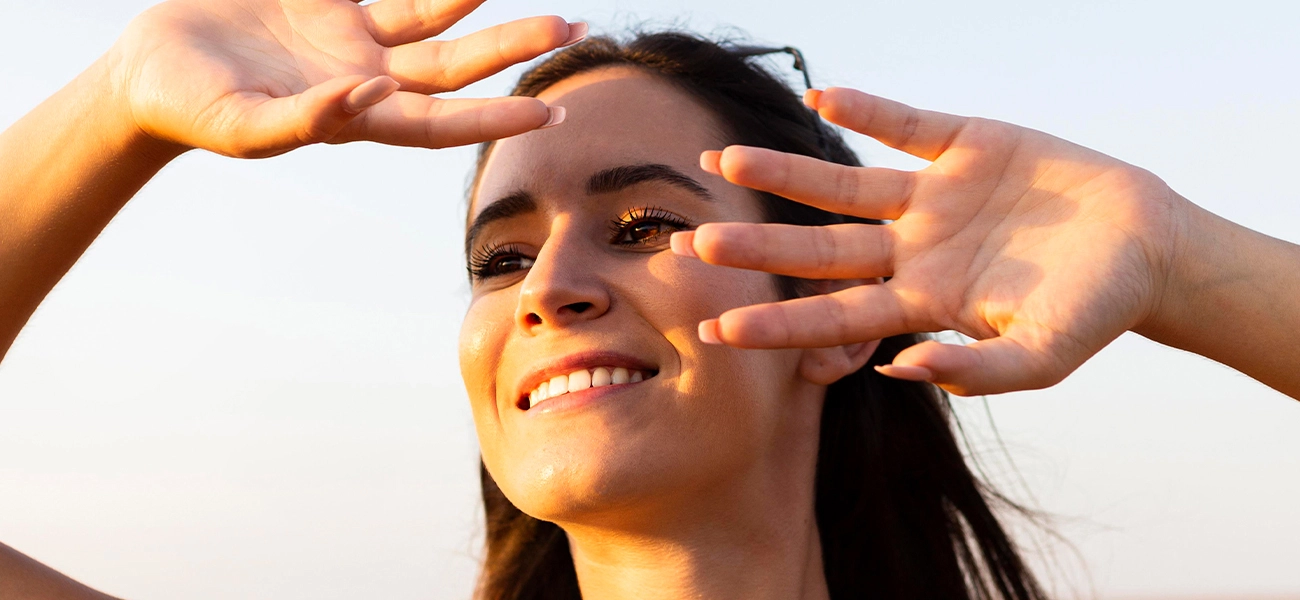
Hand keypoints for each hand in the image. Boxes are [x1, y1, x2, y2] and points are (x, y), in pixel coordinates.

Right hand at [105, 0, 581, 157]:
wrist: (148, 68)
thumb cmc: (189, 107)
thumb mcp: (242, 124)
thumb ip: (306, 120)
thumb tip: (369, 97)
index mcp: (357, 118)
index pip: (442, 123)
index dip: (495, 118)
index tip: (550, 111)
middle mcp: (368, 77)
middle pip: (457, 63)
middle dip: (512, 47)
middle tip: (570, 28)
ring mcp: (353, 35)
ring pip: (434, 15)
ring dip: (479, 0)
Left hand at [671, 87, 1188, 395]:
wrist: (1147, 246)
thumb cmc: (1095, 311)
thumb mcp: (1043, 357)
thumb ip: (976, 372)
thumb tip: (901, 372)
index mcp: (923, 302)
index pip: (835, 316)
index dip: (778, 325)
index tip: (717, 330)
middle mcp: (913, 249)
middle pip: (819, 251)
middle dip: (758, 249)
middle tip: (694, 246)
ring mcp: (933, 195)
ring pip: (843, 184)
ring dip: (786, 174)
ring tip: (725, 161)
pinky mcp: (964, 144)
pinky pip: (904, 123)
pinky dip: (867, 108)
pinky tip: (820, 95)